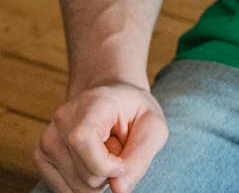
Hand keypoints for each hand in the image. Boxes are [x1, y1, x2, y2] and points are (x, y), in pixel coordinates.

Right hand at [33, 83, 167, 192]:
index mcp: (91, 103)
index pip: (83, 141)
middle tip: (116, 150)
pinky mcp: (41, 156)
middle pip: (85, 175)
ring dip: (97, 180)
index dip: (106, 165)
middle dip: (109, 174)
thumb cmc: (133, 111)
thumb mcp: (153, 126)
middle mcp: (63, 119)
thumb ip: (141, 156)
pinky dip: (82, 184)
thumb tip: (119, 189)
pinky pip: (63, 191)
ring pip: (74, 189)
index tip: (123, 161)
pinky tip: (90, 162)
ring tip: (104, 155)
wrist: (110, 100)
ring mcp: (47, 138)